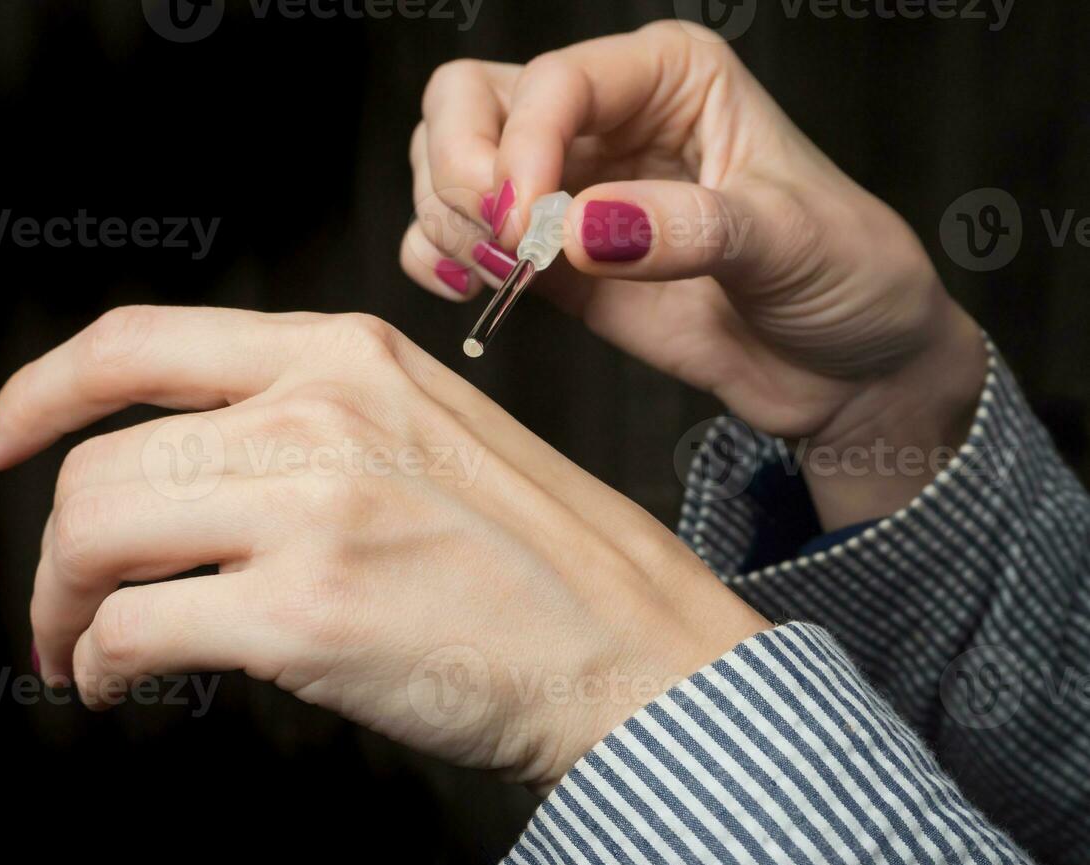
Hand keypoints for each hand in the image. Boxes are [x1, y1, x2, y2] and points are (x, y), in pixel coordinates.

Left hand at [0, 307, 768, 791]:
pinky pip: (133, 629)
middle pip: (100, 461)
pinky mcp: (304, 613)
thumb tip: (180, 483)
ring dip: (63, 606)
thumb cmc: (541, 558)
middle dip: (52, 548)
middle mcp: (319, 412)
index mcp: (347, 354)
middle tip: (60, 605)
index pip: (137, 341)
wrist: (632, 649)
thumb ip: (306, 426)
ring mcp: (310, 508)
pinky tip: (126, 684)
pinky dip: (102, 665)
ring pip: (94, 535)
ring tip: (85, 651)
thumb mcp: (425, 433)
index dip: (40, 391)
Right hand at [403, 20, 986, 528]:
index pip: (553, 82)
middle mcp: (605, 118)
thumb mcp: (787, 240)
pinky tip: (469, 290)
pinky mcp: (550, 261)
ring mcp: (568, 191)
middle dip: (461, 169)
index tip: (528, 228)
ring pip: (447, 166)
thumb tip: (577, 232)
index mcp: (668, 76)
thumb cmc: (844, 276)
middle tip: (503, 242)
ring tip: (507, 276)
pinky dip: (438, 259)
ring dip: (449, 220)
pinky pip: (455, 240)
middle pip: (469, 101)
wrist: (846, 368)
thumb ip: (686, 230)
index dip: (520, 147)